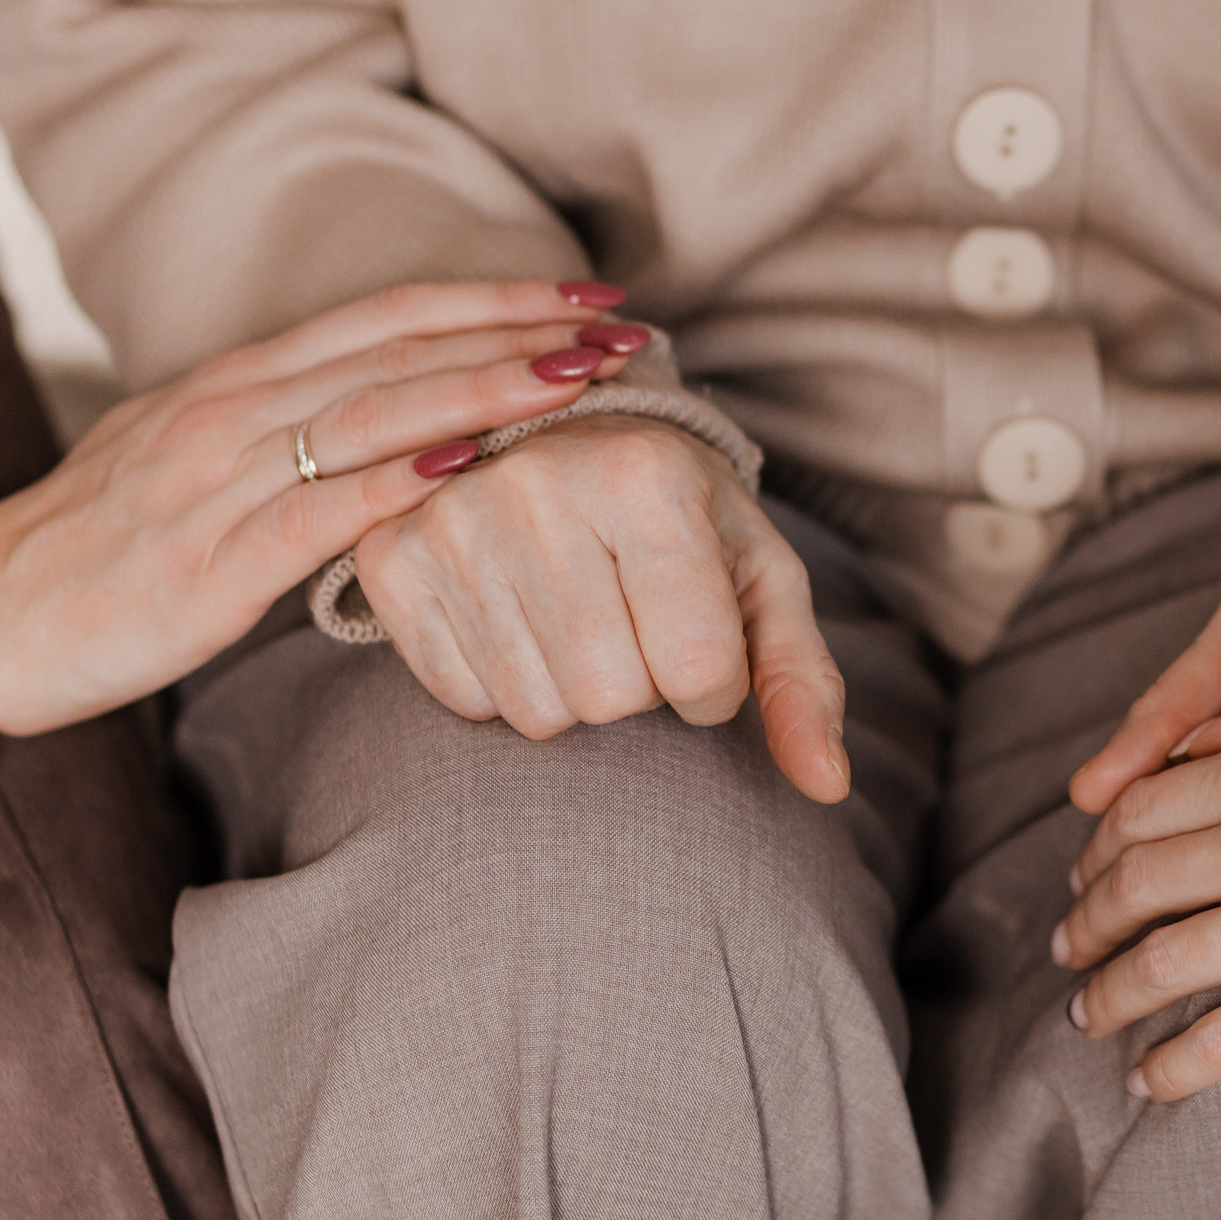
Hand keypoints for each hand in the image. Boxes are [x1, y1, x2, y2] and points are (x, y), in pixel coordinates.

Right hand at [0, 280, 626, 748]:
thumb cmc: (99, 550)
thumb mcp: (200, 466)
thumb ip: (293, 438)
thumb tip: (405, 433)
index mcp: (239, 381)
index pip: (389, 317)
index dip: (493, 299)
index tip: (588, 297)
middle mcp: (233, 409)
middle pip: (399, 349)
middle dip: (520, 332)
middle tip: (627, 327)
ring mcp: (215, 480)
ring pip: (372, 414)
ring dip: (485, 390)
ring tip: (580, 379)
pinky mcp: (203, 563)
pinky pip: (313, 511)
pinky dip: (396, 485)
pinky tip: (469, 470)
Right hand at [352, 413, 851, 802]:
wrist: (567, 436)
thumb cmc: (683, 518)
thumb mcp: (761, 579)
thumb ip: (801, 680)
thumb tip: (829, 784)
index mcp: (647, 475)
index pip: (699, 672)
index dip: (714, 685)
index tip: (702, 637)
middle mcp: (535, 486)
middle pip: (611, 701)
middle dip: (641, 688)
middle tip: (632, 620)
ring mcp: (448, 521)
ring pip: (538, 713)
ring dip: (574, 693)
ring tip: (577, 613)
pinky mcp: (391, 562)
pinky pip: (466, 702)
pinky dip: (506, 683)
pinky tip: (518, 616)